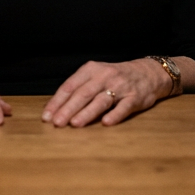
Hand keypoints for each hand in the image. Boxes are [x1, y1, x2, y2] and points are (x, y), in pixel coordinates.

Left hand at [42, 58, 170, 126]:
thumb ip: (78, 88)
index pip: (69, 86)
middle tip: (57, 122)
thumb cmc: (114, 77)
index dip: (57, 101)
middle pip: (83, 94)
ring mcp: (120, 87)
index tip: (47, 115)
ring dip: (87, 113)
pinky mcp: (135, 97)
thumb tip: (56, 107)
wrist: (147, 73)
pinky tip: (105, 123)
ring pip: (101, 100)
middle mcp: (104, 76)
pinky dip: (115, 115)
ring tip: (75, 124)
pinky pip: (124, 107)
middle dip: (68, 109)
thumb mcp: (95, 75)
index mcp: (90, 70)